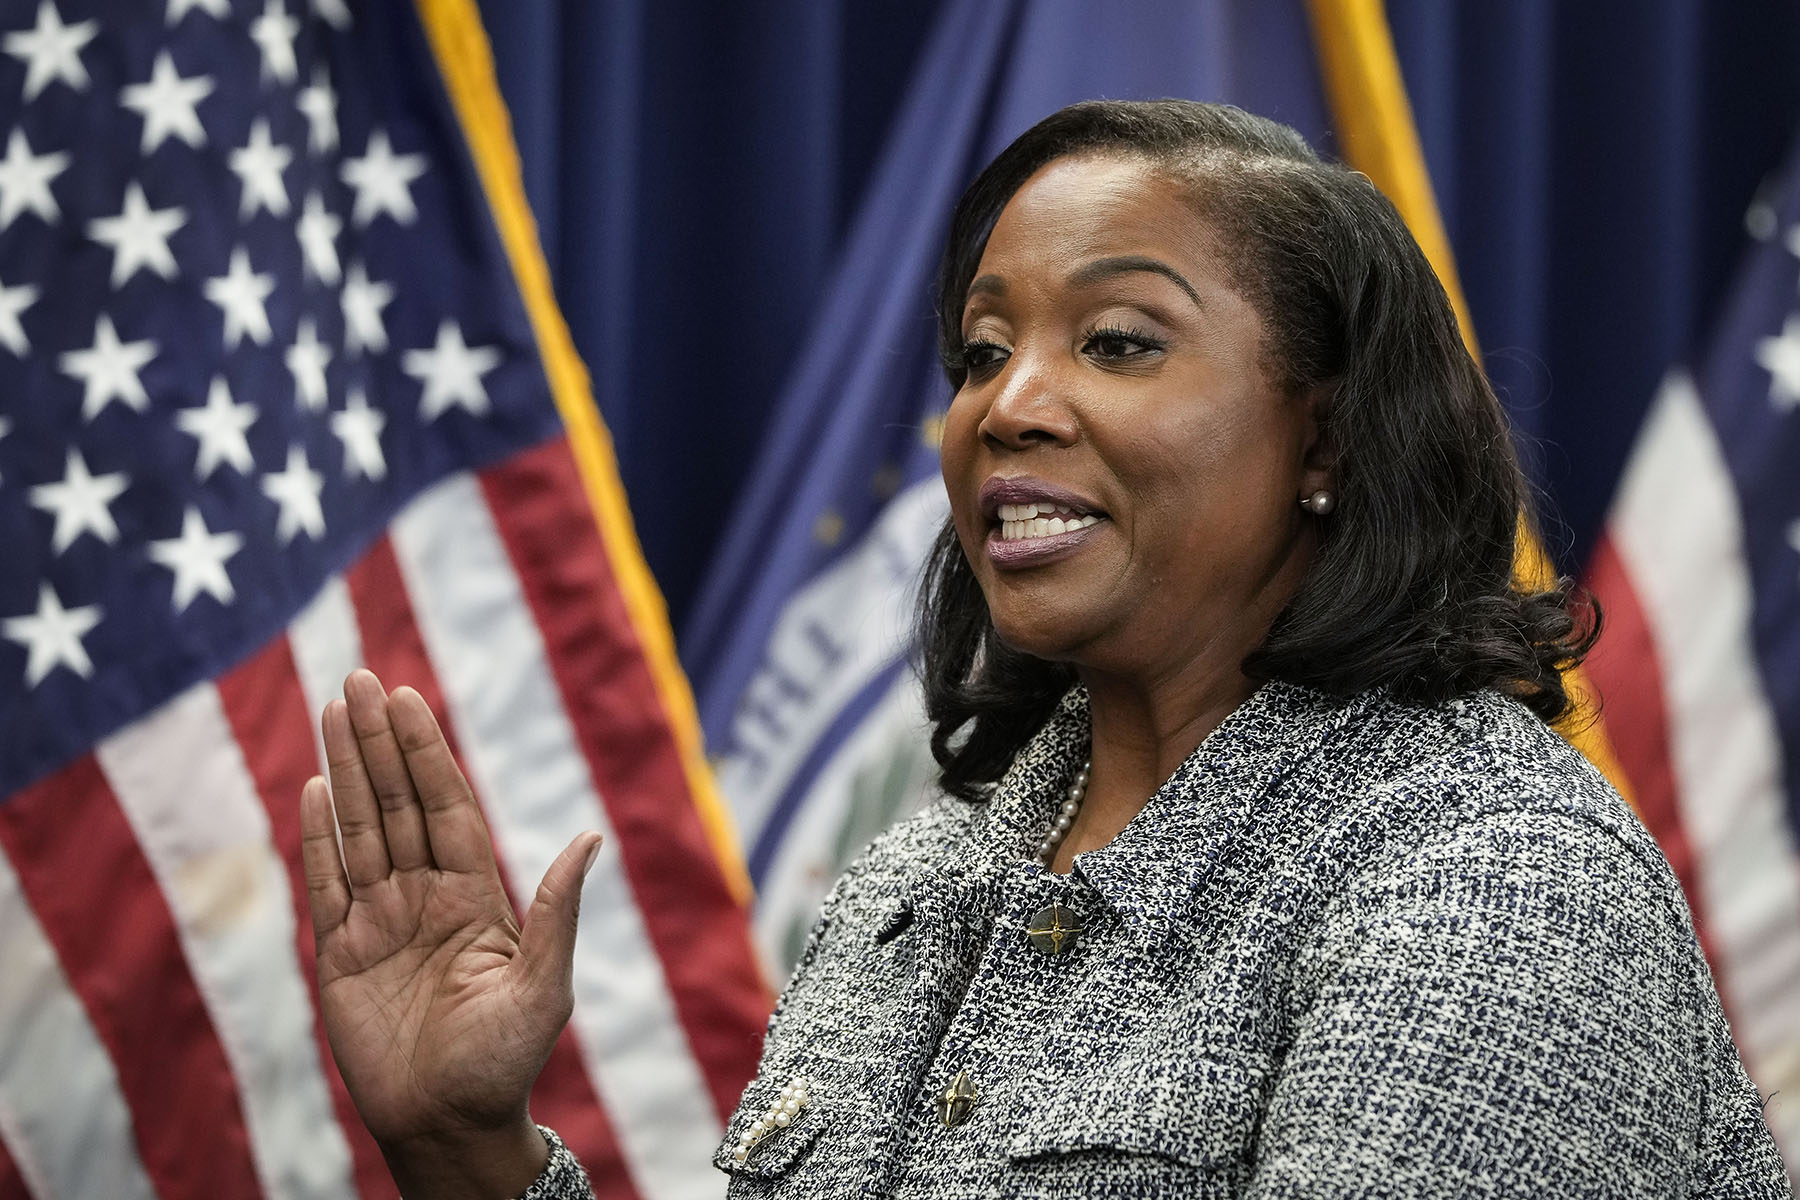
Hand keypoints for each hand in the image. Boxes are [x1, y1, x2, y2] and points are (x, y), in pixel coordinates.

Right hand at [299, 670, 600, 1197]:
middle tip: (358, 677)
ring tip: (331, 709)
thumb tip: (590, 836)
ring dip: (344, 770)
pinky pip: (325, 882)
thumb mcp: (542, 985)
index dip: (426, 752)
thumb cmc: (504, 1062)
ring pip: (357, 829)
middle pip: (395, 803)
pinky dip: (316, 836)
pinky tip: (312, 787)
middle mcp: (425, 897)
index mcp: (476, 896)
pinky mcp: (338, 954)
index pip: (446, 806)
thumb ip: (556, 910)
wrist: (448, 1126)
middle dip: (378, 742)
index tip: (407, 697)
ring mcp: (378, 921)